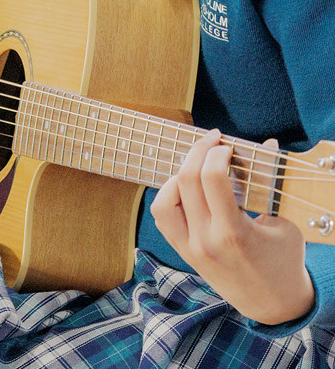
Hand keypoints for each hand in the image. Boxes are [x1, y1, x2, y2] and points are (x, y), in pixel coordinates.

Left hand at [150, 129, 314, 324]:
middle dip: (198, 151)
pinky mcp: (183, 253)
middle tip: (212, 141)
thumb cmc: (284, 261)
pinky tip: (186, 187)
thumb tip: (268, 144)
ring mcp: (190, 248)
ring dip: (177, 176)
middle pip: (186, 181)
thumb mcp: (284, 222)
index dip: (217, 152)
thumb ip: (270, 182)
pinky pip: (163, 218)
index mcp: (233, 233)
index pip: (212, 178)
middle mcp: (206, 240)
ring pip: (163, 201)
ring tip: (196, 166)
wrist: (273, 305)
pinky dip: (169, 196)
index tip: (227, 144)